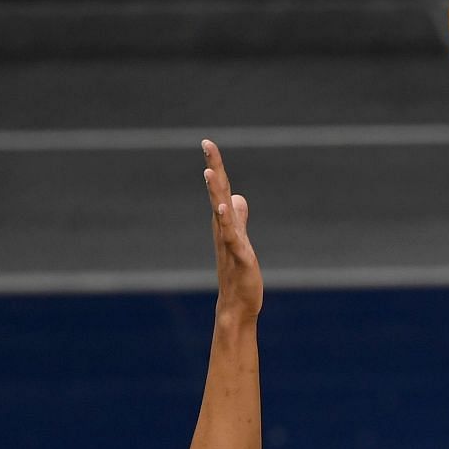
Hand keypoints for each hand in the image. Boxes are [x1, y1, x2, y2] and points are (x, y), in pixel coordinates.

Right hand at [203, 139, 262, 319]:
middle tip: (207, 144)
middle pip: (217, 193)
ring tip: (209, 171)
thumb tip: (237, 197)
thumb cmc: (238, 274)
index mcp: (225, 223)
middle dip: (213, 168)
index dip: (215, 166)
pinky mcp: (239, 256)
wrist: (237, 305)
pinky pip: (231, 236)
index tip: (208, 143)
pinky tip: (224, 207)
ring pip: (220, 212)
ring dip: (214, 192)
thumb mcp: (241, 239)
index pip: (220, 189)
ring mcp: (229, 242)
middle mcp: (223, 229)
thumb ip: (238, 218)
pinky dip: (227, 221)